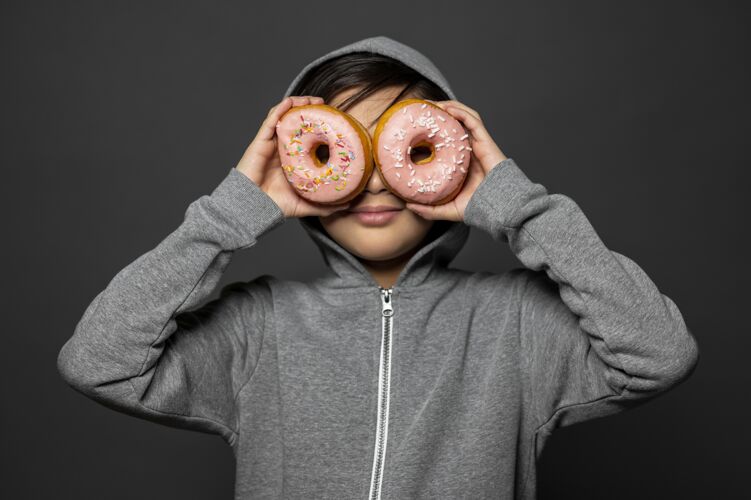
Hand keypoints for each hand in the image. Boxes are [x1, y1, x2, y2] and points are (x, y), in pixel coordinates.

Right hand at [235, 96, 352, 217]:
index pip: (306, 137)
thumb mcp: (306, 204)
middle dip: (310, 110)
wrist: (253, 209)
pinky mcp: (260, 142)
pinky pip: (270, 121)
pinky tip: (290, 102)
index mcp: (293, 159)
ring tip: (312, 99)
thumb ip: (326, 205)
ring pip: (283, 116)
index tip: (335, 121)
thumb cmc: (275, 205)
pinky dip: (279, 109)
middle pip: (296, 122)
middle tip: (325, 105)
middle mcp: (282, 148)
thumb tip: (348, 205)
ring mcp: (271, 144)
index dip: (318, 127)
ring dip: (297, 104)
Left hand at [404, 100, 507, 221]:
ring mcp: (478, 143)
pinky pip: (472, 120)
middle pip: (453, 124)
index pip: (445, 140)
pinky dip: (460, 111)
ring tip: (431, 104)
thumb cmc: (478, 207)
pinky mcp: (485, 140)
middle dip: (438, 114)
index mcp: (460, 161)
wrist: (498, 206)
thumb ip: (428, 209)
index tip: (414, 128)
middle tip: (419, 109)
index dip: (432, 132)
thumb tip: (408, 205)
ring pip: (463, 117)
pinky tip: (446, 108)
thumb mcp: (447, 208)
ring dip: (448, 107)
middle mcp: (469, 149)